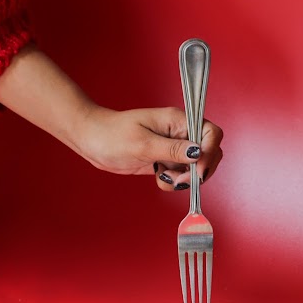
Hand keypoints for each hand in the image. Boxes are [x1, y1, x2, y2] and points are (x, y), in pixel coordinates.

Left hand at [77, 105, 222, 189]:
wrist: (91, 141)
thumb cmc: (111, 135)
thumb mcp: (143, 144)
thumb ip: (173, 150)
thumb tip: (198, 152)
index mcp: (178, 121)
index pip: (211, 134)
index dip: (209, 153)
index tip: (197, 171)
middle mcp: (179, 132)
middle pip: (208, 152)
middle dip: (198, 171)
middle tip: (178, 180)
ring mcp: (173, 146)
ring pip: (196, 167)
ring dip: (184, 179)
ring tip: (164, 178)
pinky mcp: (166, 159)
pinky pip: (181, 174)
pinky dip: (174, 181)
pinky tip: (159, 178)